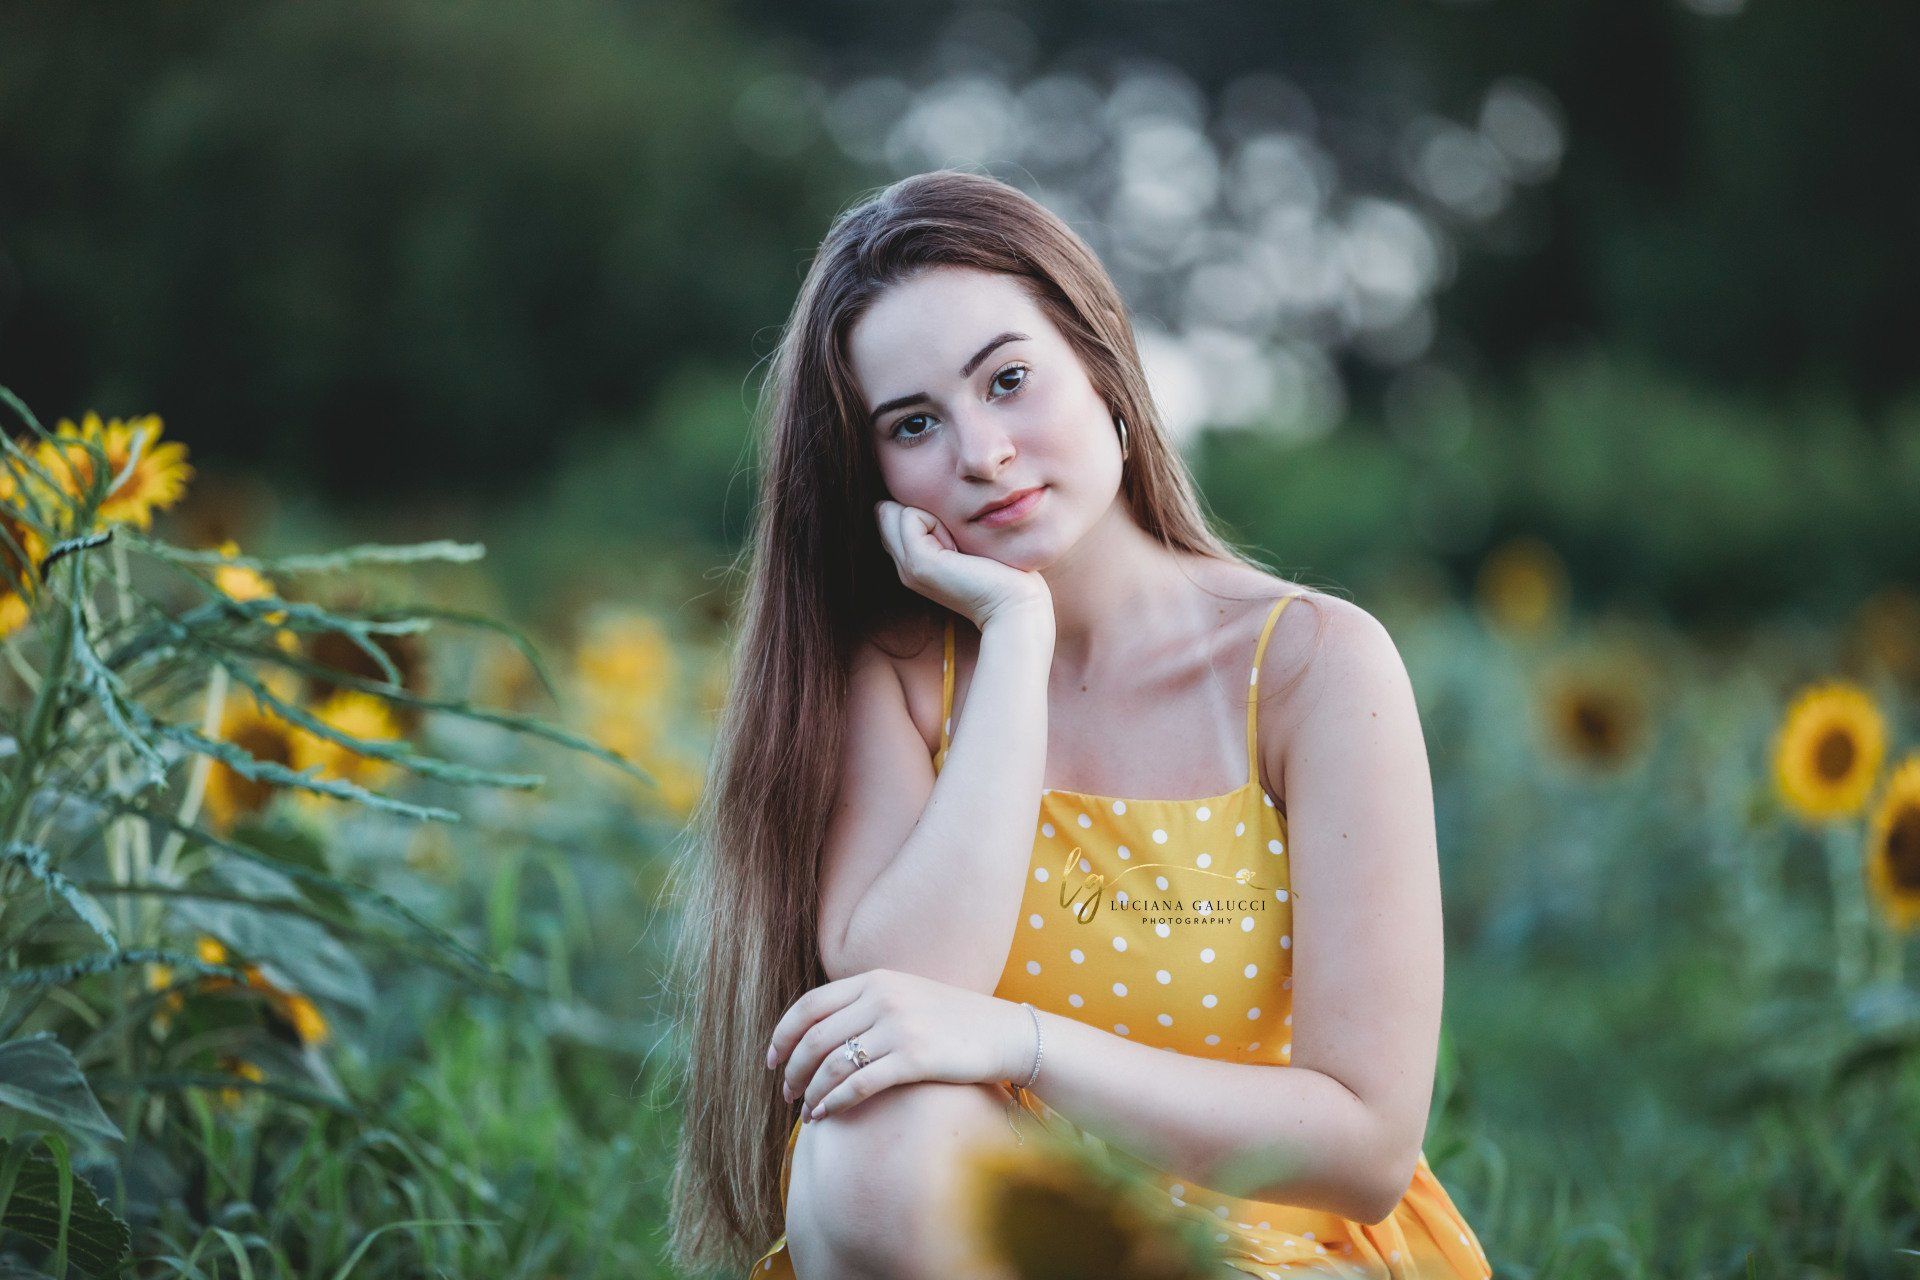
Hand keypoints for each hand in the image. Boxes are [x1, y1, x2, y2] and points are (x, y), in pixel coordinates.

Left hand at [766, 968, 1035, 1121]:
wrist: (1007, 1033)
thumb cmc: (954, 1021)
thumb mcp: (907, 996)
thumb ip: (867, 1005)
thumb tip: (821, 1034)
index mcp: (875, 979)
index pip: (809, 1004)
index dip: (783, 1034)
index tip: (772, 1059)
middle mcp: (883, 998)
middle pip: (815, 1037)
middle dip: (792, 1070)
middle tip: (786, 1092)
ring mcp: (900, 1026)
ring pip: (832, 1064)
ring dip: (810, 1092)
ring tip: (805, 1112)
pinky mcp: (916, 1057)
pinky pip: (859, 1084)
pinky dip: (833, 1102)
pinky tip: (825, 1115)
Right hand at [875, 499, 1051, 631]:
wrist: (1013, 604)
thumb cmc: (1003, 572)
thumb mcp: (965, 542)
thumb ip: (943, 525)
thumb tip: (928, 499)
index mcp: (913, 563)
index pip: (892, 517)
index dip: (921, 512)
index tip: (955, 538)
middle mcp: (904, 567)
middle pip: (886, 513)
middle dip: (920, 511)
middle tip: (954, 540)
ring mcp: (907, 567)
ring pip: (894, 511)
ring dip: (929, 515)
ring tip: (956, 546)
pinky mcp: (918, 562)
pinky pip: (909, 515)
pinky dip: (936, 521)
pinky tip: (956, 548)